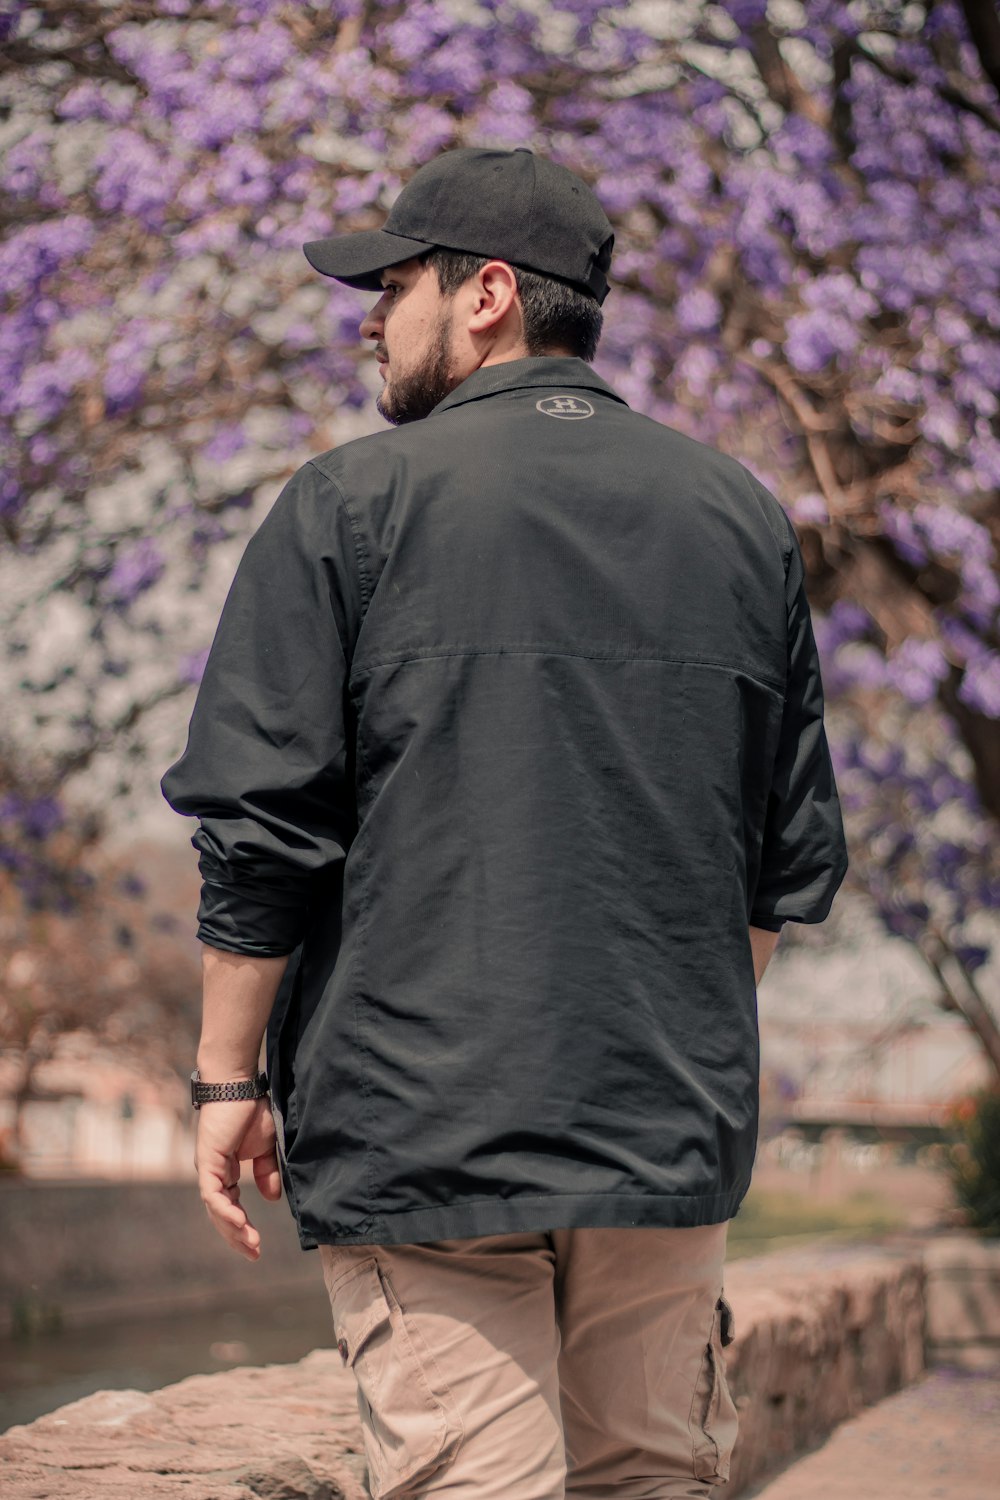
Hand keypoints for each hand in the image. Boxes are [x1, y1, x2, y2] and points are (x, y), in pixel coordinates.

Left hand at [195, 1096, 280, 1259]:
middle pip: (220, 1215)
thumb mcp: (266, 1148)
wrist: (238, 1086)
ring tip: (251, 1243)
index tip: (257, 1246)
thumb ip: (267, 1172)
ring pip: (216, 1209)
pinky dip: (225, 1210)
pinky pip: (213, 1194)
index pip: (230, 1207)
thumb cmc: (251, 1111)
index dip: (242, 1227)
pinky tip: (239, 1222)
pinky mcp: (207, 1162)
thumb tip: (272, 1198)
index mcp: (224, 1172)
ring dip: (233, 1228)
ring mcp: (208, 1169)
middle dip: (236, 1236)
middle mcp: (212, 1175)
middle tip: (254, 1254)